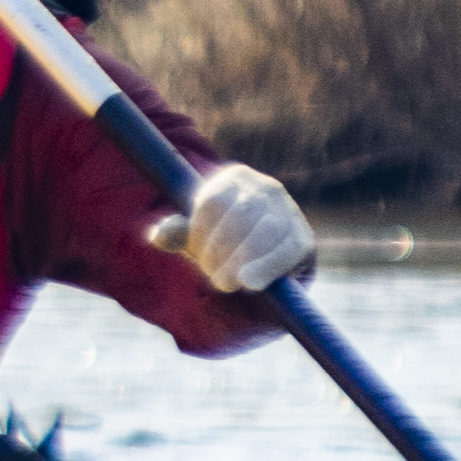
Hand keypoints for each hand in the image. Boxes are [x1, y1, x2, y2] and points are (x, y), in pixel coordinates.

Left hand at [150, 162, 316, 298]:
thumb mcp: (195, 235)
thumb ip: (177, 234)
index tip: (194, 253)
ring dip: (241, 260)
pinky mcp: (302, 239)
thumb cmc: (219, 241)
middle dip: (220, 249)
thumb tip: (158, 236)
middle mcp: (267, 188)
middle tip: (210, 274)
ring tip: (224, 281)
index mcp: (236, 178)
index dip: (200, 231)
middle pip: (241, 214)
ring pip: (266, 231)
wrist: (259, 260)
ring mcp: (289, 212)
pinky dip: (266, 267)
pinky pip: (287, 250)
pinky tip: (249, 282)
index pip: (214, 200)